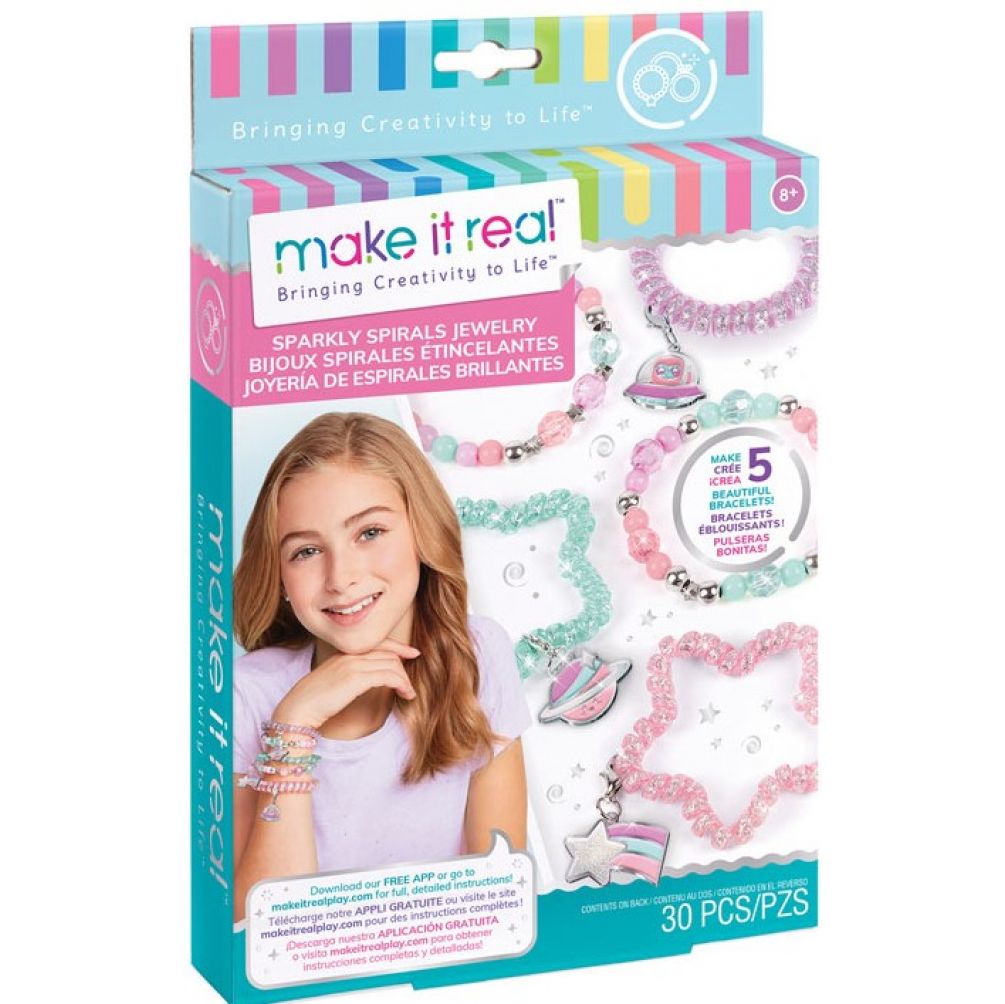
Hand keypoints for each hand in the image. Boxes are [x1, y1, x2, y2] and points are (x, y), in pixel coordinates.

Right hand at [272, 639, 419, 729]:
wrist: (298, 708)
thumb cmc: (314, 701)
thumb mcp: (333, 682)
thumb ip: (350, 675)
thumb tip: (369, 680)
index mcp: (344, 653)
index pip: (378, 643)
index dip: (398, 647)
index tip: (412, 653)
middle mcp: (350, 655)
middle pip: (388, 653)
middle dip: (404, 666)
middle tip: (410, 684)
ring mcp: (353, 664)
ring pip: (391, 664)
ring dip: (405, 680)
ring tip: (409, 694)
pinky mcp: (356, 678)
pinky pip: (388, 676)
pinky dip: (401, 684)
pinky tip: (404, 694)